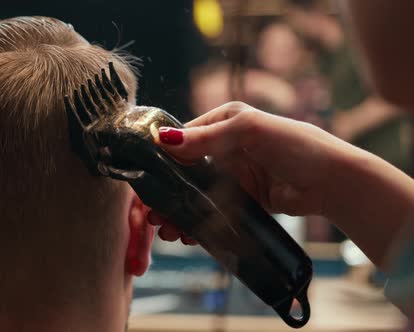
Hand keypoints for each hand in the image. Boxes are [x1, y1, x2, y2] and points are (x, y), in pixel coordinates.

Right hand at [149, 102, 355, 242]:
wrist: (332, 182)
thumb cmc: (296, 145)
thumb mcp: (250, 131)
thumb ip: (208, 136)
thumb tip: (165, 140)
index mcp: (223, 122)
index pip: (183, 139)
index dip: (163, 160)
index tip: (146, 182)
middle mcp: (224, 147)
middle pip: (185, 171)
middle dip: (167, 193)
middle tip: (154, 214)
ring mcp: (233, 174)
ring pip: (195, 194)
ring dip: (179, 211)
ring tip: (167, 230)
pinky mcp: (242, 198)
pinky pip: (212, 210)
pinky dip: (198, 222)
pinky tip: (187, 234)